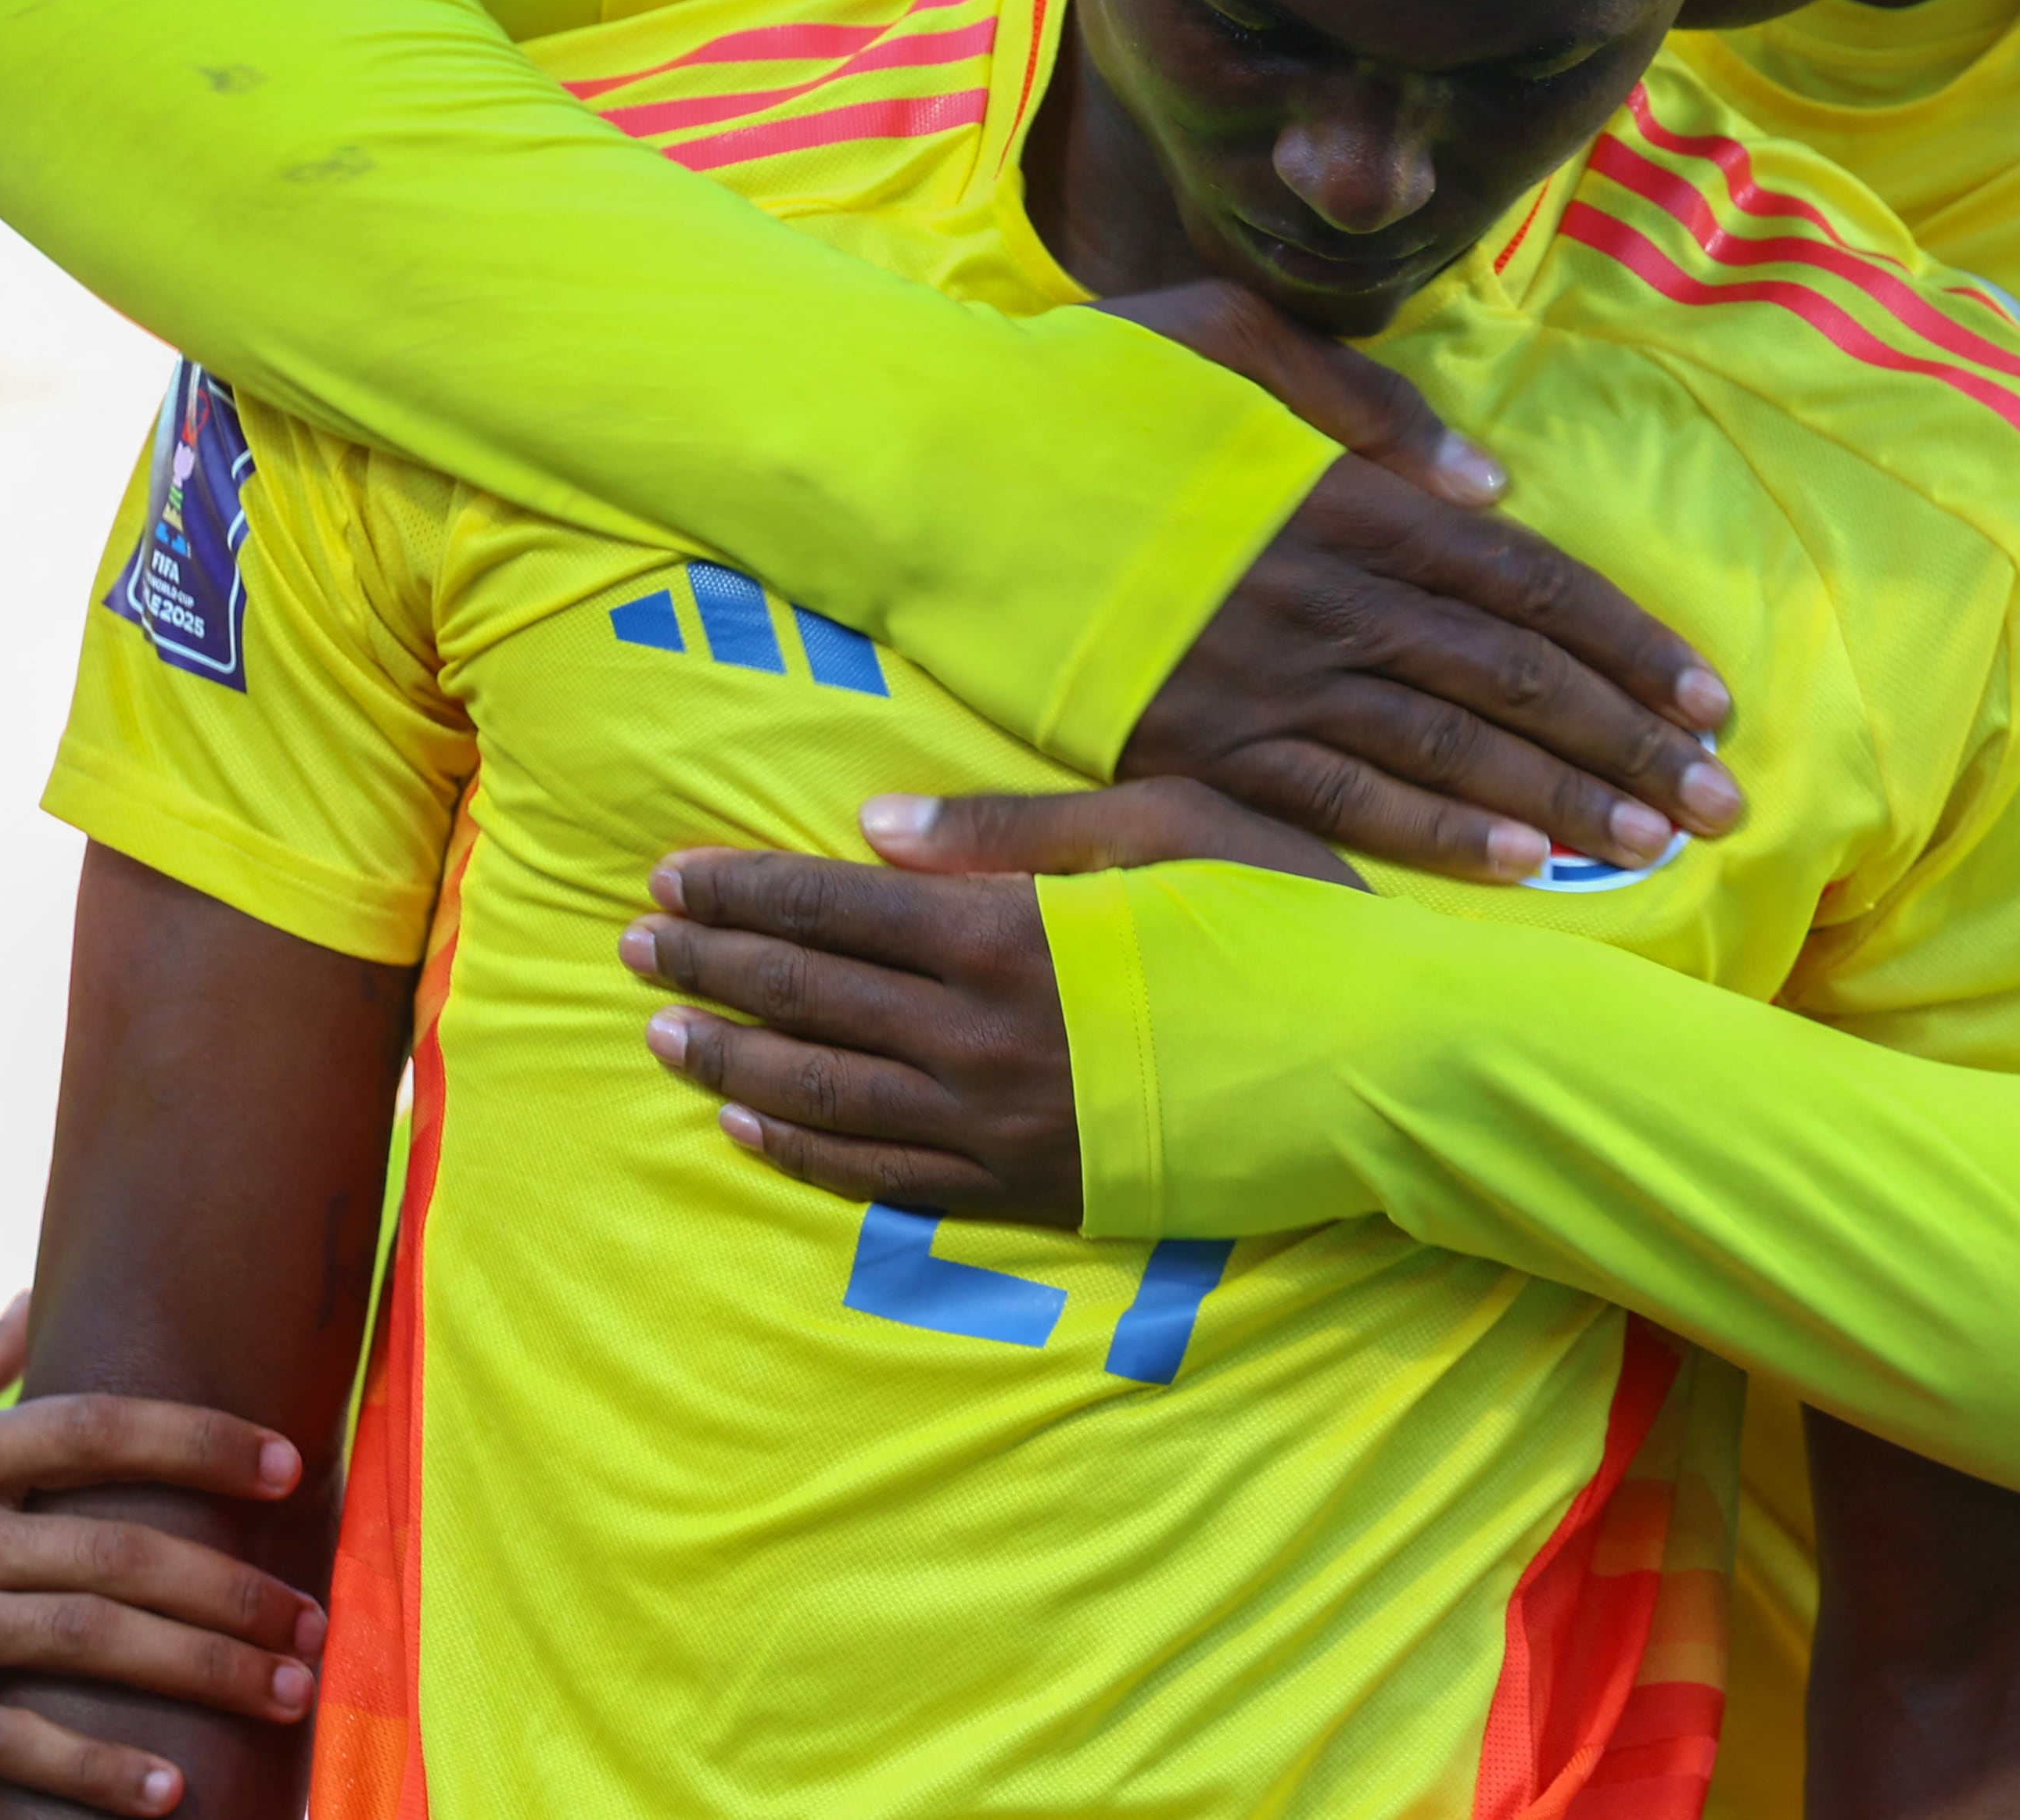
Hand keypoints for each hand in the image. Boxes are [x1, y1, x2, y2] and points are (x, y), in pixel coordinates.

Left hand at [626, 783, 1352, 1223]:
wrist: (1386, 1065)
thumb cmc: (1293, 921)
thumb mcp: (1171, 826)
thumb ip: (1011, 834)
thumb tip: (870, 832)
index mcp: (1007, 935)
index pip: (832, 908)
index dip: (741, 892)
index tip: (668, 877)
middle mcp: (982, 1040)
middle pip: (809, 999)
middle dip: (713, 966)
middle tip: (633, 946)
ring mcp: (1005, 1129)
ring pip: (826, 1095)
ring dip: (735, 1058)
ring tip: (665, 1032)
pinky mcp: (1038, 1193)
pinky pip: (889, 1180)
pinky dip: (807, 1151)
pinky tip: (754, 1126)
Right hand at [1097, 282, 1745, 880]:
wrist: (930, 466)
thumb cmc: (1078, 391)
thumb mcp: (1228, 339)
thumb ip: (1367, 404)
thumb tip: (1489, 486)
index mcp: (1349, 497)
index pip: (1525, 581)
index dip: (1625, 644)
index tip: (1705, 698)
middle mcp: (1329, 593)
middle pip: (1513, 677)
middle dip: (1627, 742)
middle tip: (1719, 802)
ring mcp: (1264, 678)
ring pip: (1448, 749)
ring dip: (1561, 800)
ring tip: (1649, 844)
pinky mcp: (1197, 746)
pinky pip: (1339, 802)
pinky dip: (1437, 834)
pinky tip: (1515, 866)